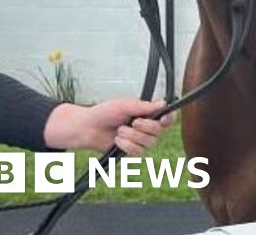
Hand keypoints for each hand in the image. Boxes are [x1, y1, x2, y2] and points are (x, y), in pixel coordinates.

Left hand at [43, 98, 173, 155]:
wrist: (87, 128)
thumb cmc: (104, 113)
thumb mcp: (125, 105)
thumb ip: (144, 106)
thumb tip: (163, 103)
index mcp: (147, 114)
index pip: (167, 118)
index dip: (169, 119)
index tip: (163, 119)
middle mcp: (147, 128)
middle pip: (159, 131)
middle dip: (145, 127)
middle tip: (133, 122)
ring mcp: (140, 141)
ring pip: (149, 143)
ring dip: (133, 136)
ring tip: (120, 131)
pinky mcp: (132, 152)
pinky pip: (138, 152)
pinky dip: (126, 145)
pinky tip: (117, 140)